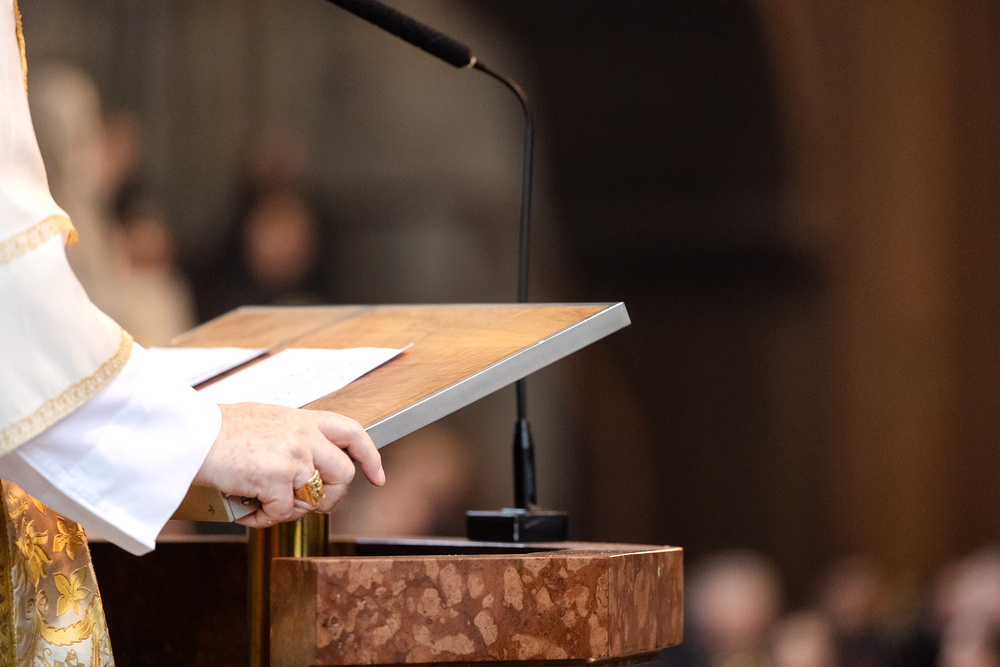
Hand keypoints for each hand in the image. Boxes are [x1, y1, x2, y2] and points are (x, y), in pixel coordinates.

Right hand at [193, 403, 384, 527]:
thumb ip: (293, 439)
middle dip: (330, 498)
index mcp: (304, 420)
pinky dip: (263, 519)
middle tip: (306, 505)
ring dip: (291, 511)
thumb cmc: (218, 430)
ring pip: (314, 500)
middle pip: (343, 475)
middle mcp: (304, 437)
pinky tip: (247, 510)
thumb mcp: (267, 421)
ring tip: (266, 505)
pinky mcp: (277, 479)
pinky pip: (281, 513)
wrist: (190, 434)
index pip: (353, 433)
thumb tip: (307, 470)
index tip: (376, 477)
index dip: (370, 456)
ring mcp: (293, 457)